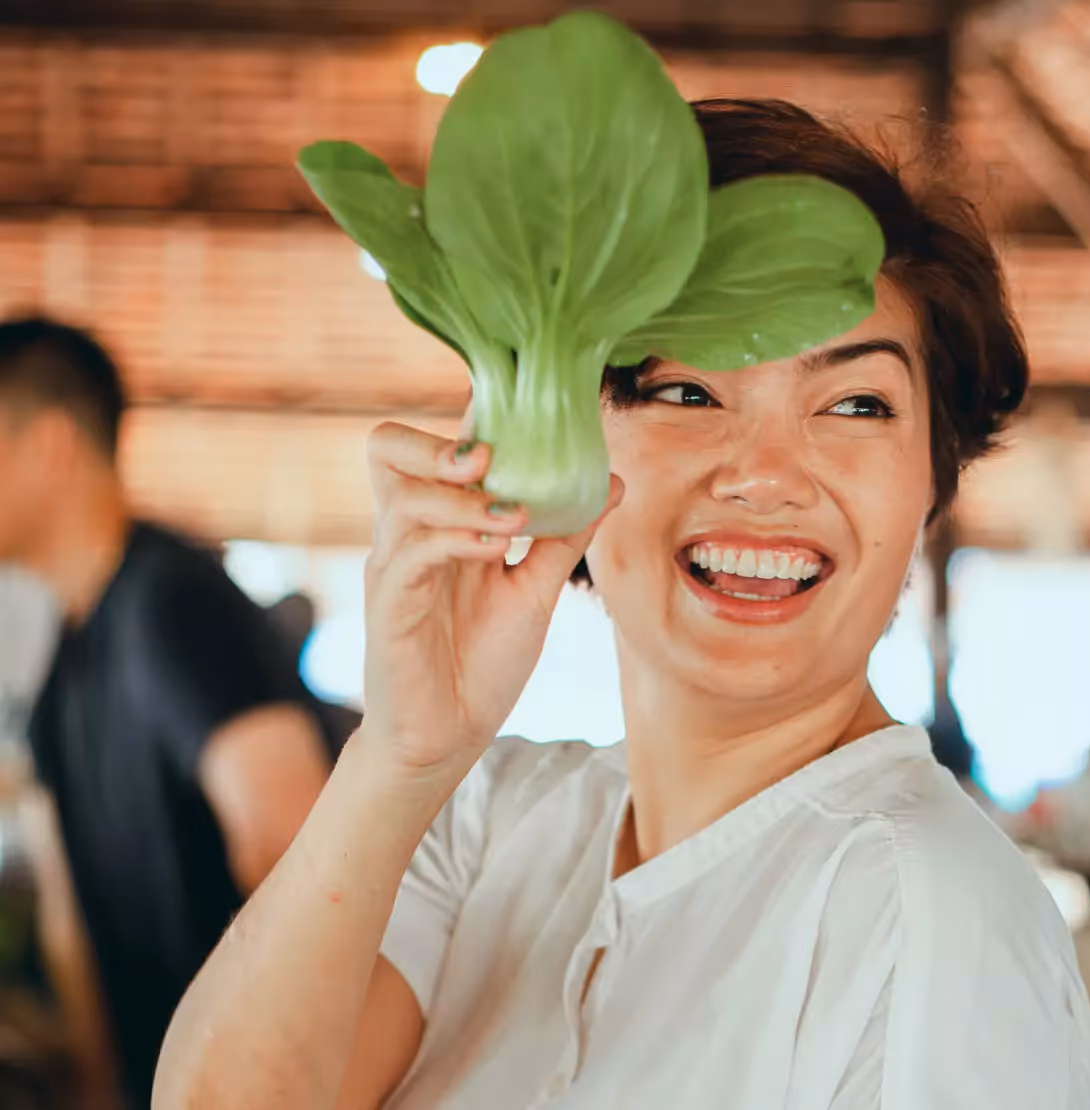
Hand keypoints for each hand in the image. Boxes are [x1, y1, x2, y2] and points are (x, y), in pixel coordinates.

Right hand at [357, 422, 621, 778]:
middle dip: (437, 440)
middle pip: (386, 447)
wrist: (448, 738)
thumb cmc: (481, 661)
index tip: (526, 407)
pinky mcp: (390, 607)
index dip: (471, 416)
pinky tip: (498, 550)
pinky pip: (412, 556)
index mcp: (438, 522)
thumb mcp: (535, 590)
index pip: (436, 445)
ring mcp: (394, 568)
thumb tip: (613, 481)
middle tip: (492, 455)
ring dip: (464, 499)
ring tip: (516, 516)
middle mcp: (407, 534)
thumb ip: (565, 535)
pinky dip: (457, 541)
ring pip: (406, 499)